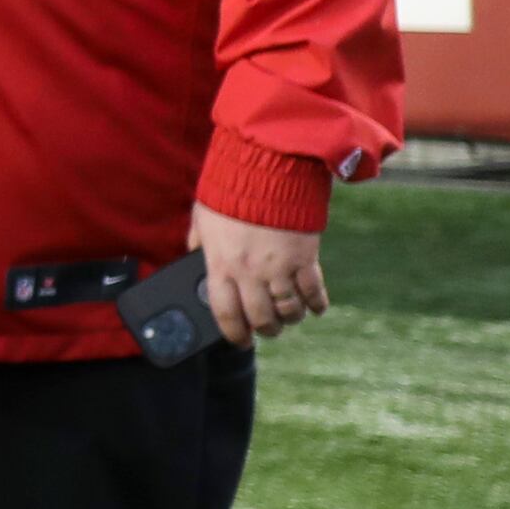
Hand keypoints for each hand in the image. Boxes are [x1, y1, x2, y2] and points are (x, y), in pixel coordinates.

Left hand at [188, 202, 326, 345]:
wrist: (268, 167)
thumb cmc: (231, 189)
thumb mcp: (203, 216)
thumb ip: (198, 240)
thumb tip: (193, 255)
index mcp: (221, 265)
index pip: (225, 313)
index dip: (233, 333)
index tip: (240, 340)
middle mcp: (249, 272)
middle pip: (260, 318)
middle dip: (265, 330)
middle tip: (268, 330)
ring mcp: (279, 267)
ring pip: (287, 310)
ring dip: (290, 319)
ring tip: (290, 318)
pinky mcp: (305, 257)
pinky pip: (313, 291)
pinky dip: (316, 304)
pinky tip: (316, 308)